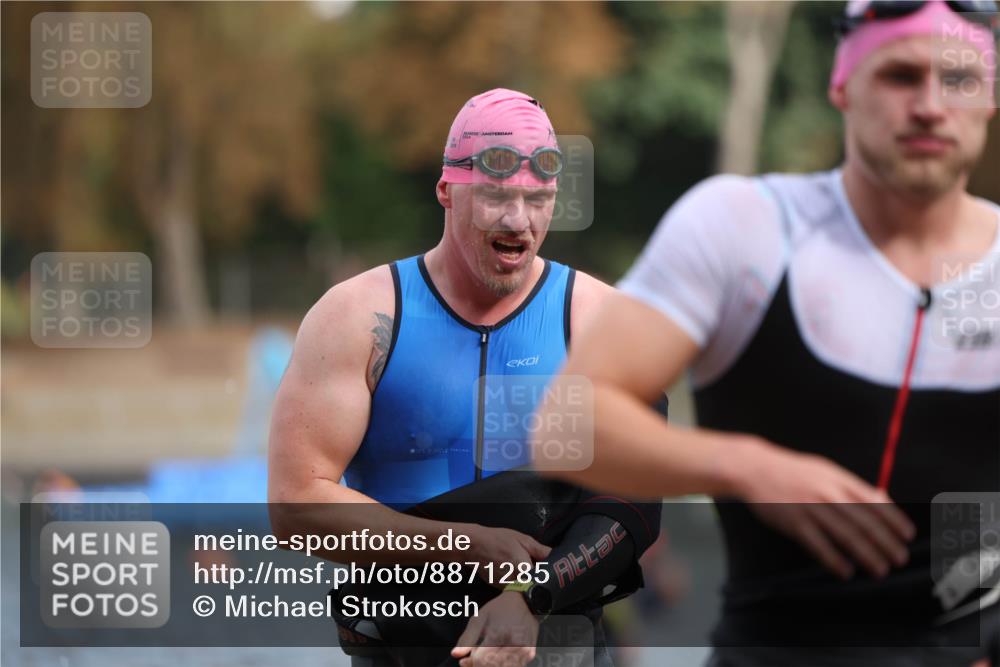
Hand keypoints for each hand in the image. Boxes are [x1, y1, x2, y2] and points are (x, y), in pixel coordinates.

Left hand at [451, 591, 539, 666]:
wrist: (524, 602)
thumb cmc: (500, 609)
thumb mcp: (479, 618)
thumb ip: (466, 638)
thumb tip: (455, 654)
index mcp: (497, 635)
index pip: (480, 661)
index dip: (470, 663)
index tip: (464, 661)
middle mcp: (512, 644)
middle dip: (479, 666)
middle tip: (473, 660)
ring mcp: (523, 651)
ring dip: (492, 666)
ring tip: (486, 658)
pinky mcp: (530, 654)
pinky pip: (514, 666)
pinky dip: (503, 665)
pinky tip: (498, 658)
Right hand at [462, 524, 550, 586]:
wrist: (474, 546)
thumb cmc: (498, 539)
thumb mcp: (522, 539)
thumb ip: (541, 550)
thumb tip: (556, 556)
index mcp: (524, 568)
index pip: (543, 580)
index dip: (549, 578)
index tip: (552, 574)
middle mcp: (515, 582)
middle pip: (534, 586)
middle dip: (538, 581)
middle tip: (538, 571)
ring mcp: (506, 588)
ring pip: (524, 589)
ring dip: (527, 583)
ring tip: (523, 571)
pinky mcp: (500, 590)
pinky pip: (514, 590)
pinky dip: (517, 584)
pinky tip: (513, 573)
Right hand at [732, 437, 915, 579]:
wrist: (755, 468)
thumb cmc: (792, 471)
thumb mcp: (825, 469)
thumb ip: (851, 485)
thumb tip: (881, 498)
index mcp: (838, 479)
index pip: (874, 501)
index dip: (893, 519)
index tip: (907, 535)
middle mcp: (828, 493)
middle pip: (864, 522)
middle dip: (886, 542)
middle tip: (899, 558)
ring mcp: (811, 508)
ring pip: (845, 535)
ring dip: (866, 555)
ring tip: (880, 569)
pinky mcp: (794, 523)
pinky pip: (818, 545)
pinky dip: (834, 560)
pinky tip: (846, 571)